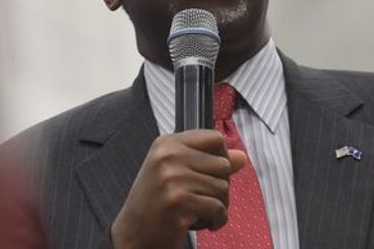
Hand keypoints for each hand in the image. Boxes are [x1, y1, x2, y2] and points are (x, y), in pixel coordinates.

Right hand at [111, 130, 246, 248]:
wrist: (132, 234)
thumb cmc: (155, 204)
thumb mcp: (177, 173)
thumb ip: (209, 162)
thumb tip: (242, 156)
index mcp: (167, 144)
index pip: (215, 138)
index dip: (221, 158)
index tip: (210, 174)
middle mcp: (168, 156)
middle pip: (223, 164)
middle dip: (220, 187)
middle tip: (203, 199)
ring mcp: (172, 178)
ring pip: (223, 188)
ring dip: (218, 206)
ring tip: (200, 212)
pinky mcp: (179, 202)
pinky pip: (218, 209)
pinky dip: (217, 221)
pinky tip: (202, 223)